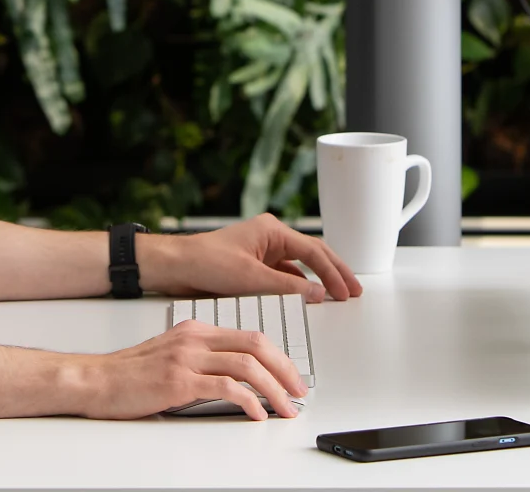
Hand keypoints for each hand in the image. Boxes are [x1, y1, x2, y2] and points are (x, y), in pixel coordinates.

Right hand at [75, 320, 306, 420]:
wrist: (95, 380)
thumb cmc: (130, 374)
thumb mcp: (172, 356)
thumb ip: (202, 359)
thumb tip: (238, 379)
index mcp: (196, 330)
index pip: (250, 336)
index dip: (278, 357)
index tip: (291, 377)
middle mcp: (194, 338)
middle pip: (256, 345)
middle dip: (285, 370)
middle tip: (299, 392)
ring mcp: (187, 358)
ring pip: (246, 366)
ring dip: (273, 389)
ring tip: (286, 408)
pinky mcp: (178, 381)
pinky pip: (225, 387)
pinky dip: (248, 402)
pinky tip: (257, 415)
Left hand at [139, 213, 362, 302]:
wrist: (175, 267)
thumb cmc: (206, 263)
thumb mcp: (250, 278)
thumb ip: (287, 288)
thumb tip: (319, 294)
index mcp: (272, 231)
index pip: (314, 252)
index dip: (334, 273)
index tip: (347, 291)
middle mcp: (270, 238)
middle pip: (312, 255)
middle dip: (334, 272)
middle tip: (354, 290)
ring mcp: (262, 251)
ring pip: (299, 266)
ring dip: (317, 281)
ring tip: (336, 296)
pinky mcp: (252, 266)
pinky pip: (283, 276)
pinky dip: (297, 287)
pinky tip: (306, 299)